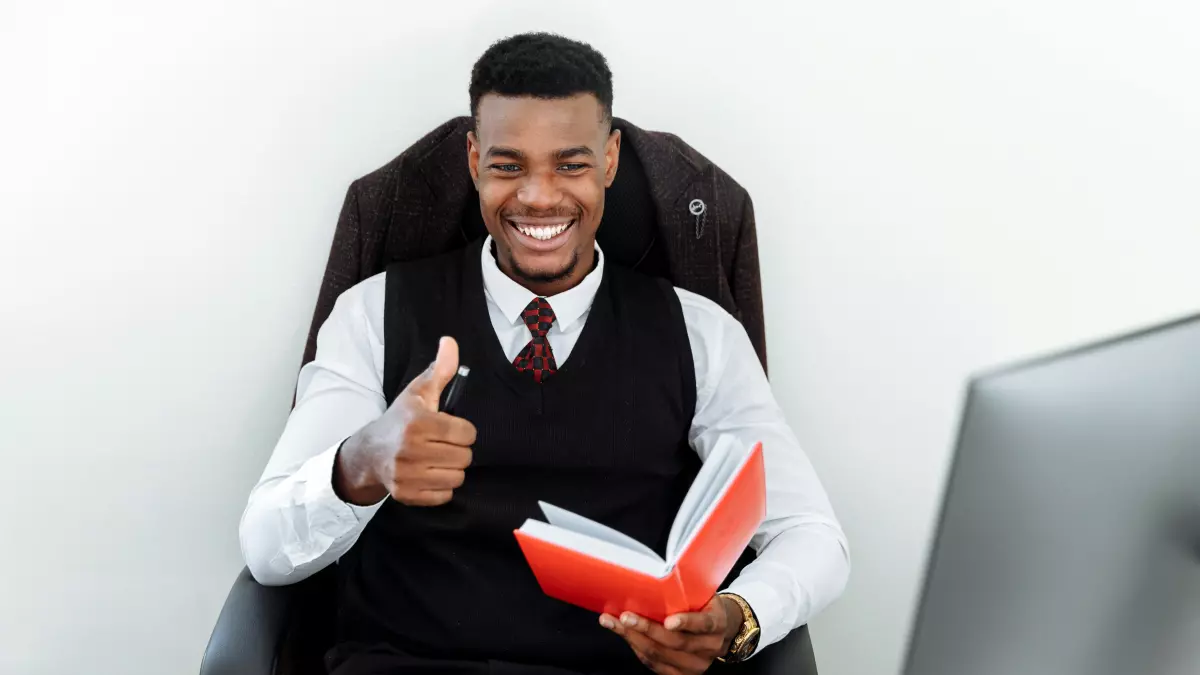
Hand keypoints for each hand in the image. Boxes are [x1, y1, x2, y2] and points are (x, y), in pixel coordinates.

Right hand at [334, 336, 475, 505]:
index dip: (463, 430)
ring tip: (438, 458)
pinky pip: (444, 495)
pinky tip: (429, 473)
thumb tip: (450, 342)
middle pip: (464, 457)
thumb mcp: (418, 392)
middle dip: (458, 450)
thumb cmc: (400, 419)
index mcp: (418, 422)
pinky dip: (441, 487)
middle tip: (443, 444)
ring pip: (456, 477)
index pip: (467, 433)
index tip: (451, 428)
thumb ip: (440, 369)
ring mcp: (406, 474)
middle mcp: (410, 449)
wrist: (369, 452)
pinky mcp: (405, 494)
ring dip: (451, 469)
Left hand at [600, 596, 743, 673]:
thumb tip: (655, 577)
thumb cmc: (705, 606)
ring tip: (613, 623)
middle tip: (625, 617)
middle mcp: (709, 647)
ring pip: (660, 655)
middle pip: (676, 642)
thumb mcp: (703, 595)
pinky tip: (624, 635)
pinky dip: (636, 648)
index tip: (668, 620)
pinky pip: (654, 665)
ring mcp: (696, 664)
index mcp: (717, 623)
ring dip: (633, 639)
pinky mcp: (682, 674)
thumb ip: (687, 592)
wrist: (720, 631)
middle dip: (647, 629)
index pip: (703, 624)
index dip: (686, 622)